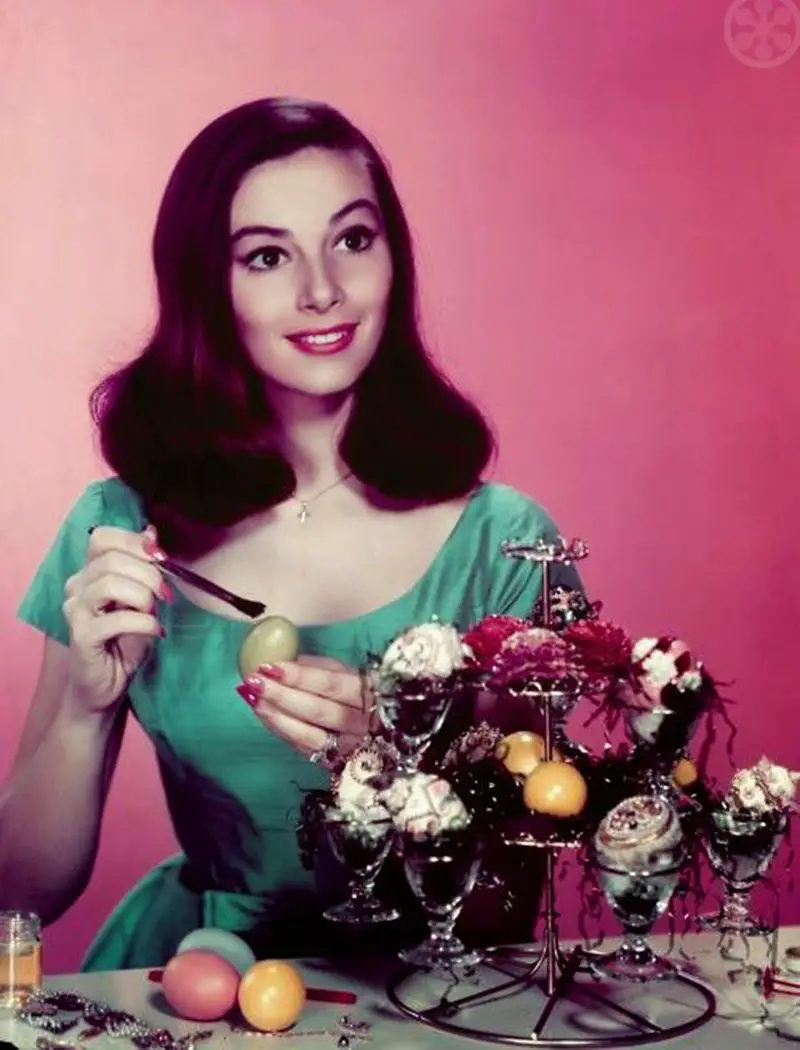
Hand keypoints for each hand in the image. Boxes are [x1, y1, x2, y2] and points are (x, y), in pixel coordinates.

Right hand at [62, 524, 167, 714]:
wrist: (107, 685)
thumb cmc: (125, 641)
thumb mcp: (142, 600)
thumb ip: (144, 566)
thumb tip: (151, 532)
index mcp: (90, 572)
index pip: (103, 538)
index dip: (134, 543)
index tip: (161, 560)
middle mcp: (77, 586)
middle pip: (112, 559)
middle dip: (149, 574)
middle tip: (165, 596)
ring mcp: (75, 610)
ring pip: (110, 584)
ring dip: (143, 597)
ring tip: (155, 614)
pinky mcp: (81, 635)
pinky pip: (116, 619)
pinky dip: (144, 623)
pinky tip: (156, 632)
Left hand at [239, 656, 370, 766]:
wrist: (386, 732)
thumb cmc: (363, 694)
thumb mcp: (350, 674)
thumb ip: (321, 668)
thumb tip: (287, 660)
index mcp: (367, 692)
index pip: (330, 684)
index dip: (299, 676)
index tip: (270, 666)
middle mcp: (361, 722)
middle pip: (318, 710)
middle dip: (282, 696)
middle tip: (254, 682)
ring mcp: (349, 746)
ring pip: (310, 735)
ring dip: (278, 717)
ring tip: (253, 699)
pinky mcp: (337, 763)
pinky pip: (306, 749)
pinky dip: (283, 732)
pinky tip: (265, 717)